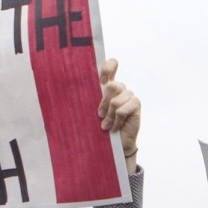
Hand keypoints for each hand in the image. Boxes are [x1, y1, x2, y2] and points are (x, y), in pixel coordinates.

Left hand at [97, 58, 140, 173]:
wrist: (115, 143)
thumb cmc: (101, 125)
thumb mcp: (93, 111)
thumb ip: (90, 98)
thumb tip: (71, 90)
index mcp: (109, 85)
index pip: (112, 65)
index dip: (107, 68)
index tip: (101, 81)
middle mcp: (120, 88)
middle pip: (112, 86)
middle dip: (104, 103)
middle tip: (100, 115)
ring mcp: (129, 96)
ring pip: (116, 101)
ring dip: (109, 116)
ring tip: (106, 126)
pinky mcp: (136, 104)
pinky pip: (122, 110)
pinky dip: (116, 120)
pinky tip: (115, 127)